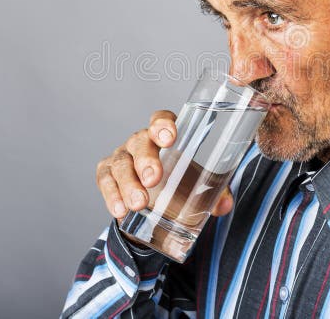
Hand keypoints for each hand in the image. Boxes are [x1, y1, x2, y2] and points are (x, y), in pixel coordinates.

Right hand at [96, 109, 234, 223]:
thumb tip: (224, 204)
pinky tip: (120, 210)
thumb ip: (215, 191)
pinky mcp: (107, 174)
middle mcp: (140, 141)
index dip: (162, 125)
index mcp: (164, 135)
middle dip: (146, 160)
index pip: (160, 120)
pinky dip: (112, 196)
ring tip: (139, 204)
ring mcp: (122, 156)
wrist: (153, 202)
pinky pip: (106, 181)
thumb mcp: (198, 183)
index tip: (169, 138)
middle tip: (154, 179)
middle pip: (139, 142)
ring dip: (129, 183)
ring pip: (121, 164)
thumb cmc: (178, 180)